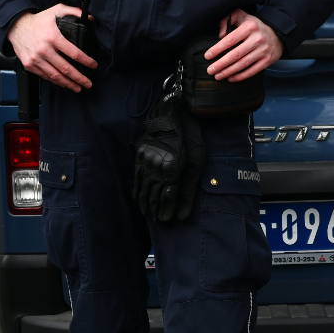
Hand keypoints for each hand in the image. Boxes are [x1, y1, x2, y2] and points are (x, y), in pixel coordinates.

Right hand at [8, 4, 96, 91]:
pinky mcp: (29, 65)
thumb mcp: (56, 10)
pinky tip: (63, 83)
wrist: (16, 26)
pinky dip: (55, 81)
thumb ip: (73, 12)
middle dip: (79, 78)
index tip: (93, 65)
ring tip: (78, 87)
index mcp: (53, 37)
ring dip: (68, 84)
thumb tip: (89, 18)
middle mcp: (44, 49)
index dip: (86, 61)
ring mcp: (35, 59)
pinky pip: (44, 76)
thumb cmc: (38, 20)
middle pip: (65, 68)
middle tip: (88, 83)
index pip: (74, 53)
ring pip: (55, 76)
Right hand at [134, 98, 205, 221]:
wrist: (174, 111)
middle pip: (152, 194)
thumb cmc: (190, 135)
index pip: (166, 196)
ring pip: (142, 188)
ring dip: (145, 203)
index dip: (167, 209)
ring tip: (148, 215)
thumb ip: (189, 188)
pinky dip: (137, 191)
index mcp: (171, 166)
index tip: (168, 220)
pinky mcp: (140, 155)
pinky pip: (136, 178)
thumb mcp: (197, 160)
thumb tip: (182, 216)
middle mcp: (155, 165)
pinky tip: (138, 199)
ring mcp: (145, 160)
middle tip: (158, 221)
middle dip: (155, 210)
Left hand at [207, 9, 283, 81]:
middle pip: (235, 55)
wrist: (278, 34)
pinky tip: (230, 78)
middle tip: (210, 70)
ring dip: (228, 72)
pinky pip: (252, 71)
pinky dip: (240, 76)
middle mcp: (257, 39)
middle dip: (221, 64)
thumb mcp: (242, 16)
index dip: (217, 49)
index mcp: (249, 27)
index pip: (230, 40)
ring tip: (217, 75)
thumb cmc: (255, 26)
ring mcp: (263, 51)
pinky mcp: (267, 60)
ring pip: (242, 64)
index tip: (207, 56)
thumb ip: (228, 19)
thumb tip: (220, 34)